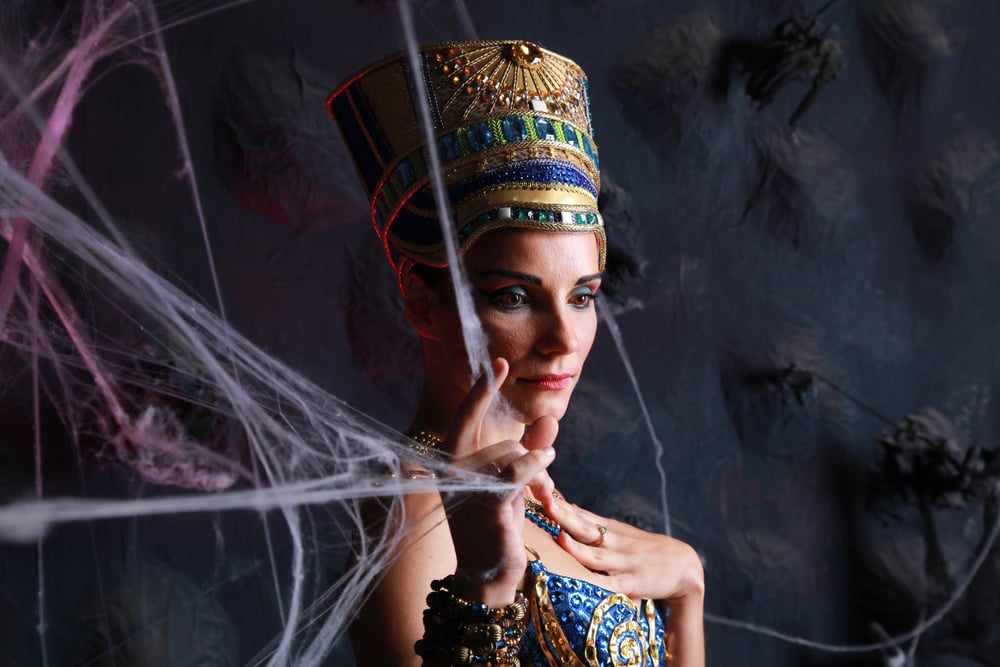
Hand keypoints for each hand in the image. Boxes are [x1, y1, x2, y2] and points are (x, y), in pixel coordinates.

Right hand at [440, 358, 557, 605]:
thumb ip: (528, 451)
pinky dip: (536, 469)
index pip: (466, 417)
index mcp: (451, 464)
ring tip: (537, 497)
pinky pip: (520, 470)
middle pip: (504, 442)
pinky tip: (544, 482)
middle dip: (527, 460)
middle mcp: (453, 471)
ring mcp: (468, 486)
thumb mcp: (510, 485)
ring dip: (537, 473)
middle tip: (534, 488)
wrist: (485, 577)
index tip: (499, 361)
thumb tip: (550, 419)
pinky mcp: (489, 503)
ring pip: (515, 455)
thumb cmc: (495, 529)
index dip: (482, 388)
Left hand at [543, 497, 704, 607]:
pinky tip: (584, 583)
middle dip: (566, 517)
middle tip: (547, 503)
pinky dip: (598, 584)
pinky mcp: (632, 584)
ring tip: (562, 539)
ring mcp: (624, 563)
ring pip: (596, 557)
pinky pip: (611, 585)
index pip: (582, 514)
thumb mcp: (620, 532)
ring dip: (578, 549)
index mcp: (610, 529)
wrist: (684, 565)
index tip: (541, 490)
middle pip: (586, 528)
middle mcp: (615, 543)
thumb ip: (592, 522)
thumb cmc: (644, 549)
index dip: (562, 504)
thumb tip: (564, 506)